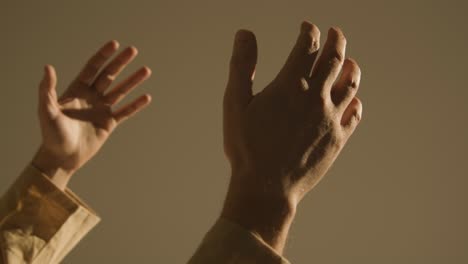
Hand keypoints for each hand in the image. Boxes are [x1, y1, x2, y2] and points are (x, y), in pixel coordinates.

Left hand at [32, 41, 151, 189]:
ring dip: (133, 80)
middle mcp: (91, 96)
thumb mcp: (46, 110)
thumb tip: (48, 67)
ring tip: (146, 70)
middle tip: (133, 50)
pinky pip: (125, 111)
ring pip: (120, 91)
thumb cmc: (51, 135)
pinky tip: (146, 97)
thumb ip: (47, 89)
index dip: (103, 55)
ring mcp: (101, 109)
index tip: (114, 44)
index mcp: (77, 90)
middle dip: (120, 62)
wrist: (62, 157)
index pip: (92, 68)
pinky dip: (136, 105)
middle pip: (109, 75)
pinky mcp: (109, 123)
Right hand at [221, 22, 361, 251]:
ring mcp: (330, 118)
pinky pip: (354, 114)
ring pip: (350, 84)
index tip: (308, 27)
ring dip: (351, 68)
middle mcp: (316, 97)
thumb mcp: (235, 103)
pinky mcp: (338, 139)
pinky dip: (354, 101)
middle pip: (334, 59)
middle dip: (336, 41)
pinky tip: (351, 100)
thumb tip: (245, 33)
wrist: (266, 187)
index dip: (309, 32)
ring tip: (349, 62)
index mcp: (291, 85)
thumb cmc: (247, 146)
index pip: (307, 46)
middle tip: (336, 33)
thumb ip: (242, 65)